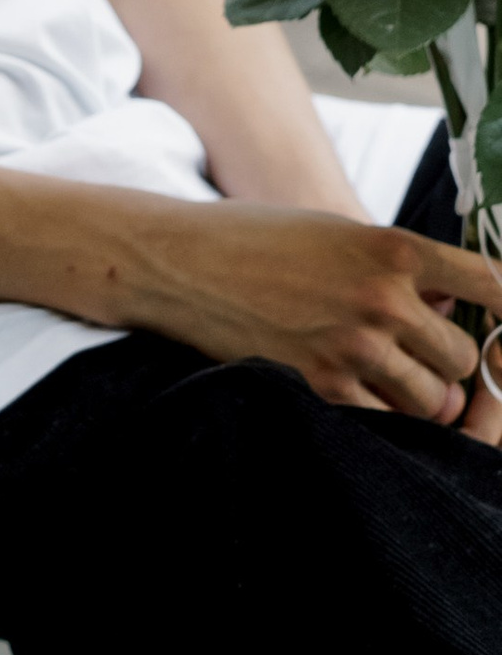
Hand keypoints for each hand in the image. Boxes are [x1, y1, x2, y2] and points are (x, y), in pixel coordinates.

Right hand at [127, 195, 501, 429]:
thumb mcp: (341, 233)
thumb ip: (402, 267)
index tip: (500, 329)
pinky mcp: (321, 383)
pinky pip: (385, 421)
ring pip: (432, 399)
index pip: (495, 286)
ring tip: (387, 377)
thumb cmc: (261, 239)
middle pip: (463, 358)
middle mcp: (384, 298)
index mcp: (396, 249)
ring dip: (419, 396)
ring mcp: (354, 345)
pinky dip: (381, 414)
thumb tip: (454, 306)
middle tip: (418, 356)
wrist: (184, 261)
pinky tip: (357, 391)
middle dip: (447, 363)